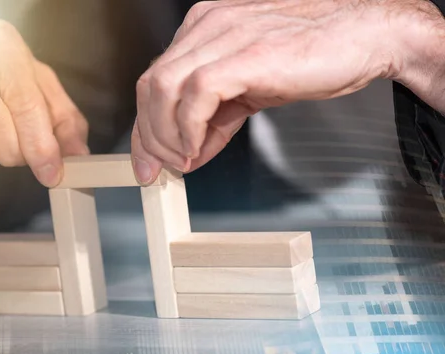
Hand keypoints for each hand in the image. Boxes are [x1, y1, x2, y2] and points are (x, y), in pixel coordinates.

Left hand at [131, 0, 413, 183]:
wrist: (366, 36)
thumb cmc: (315, 54)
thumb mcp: (251, 87)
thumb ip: (216, 114)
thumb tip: (190, 148)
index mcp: (205, 28)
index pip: (155, 79)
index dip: (146, 125)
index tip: (149, 158)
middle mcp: (207, 26)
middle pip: (149, 85)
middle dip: (148, 136)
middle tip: (158, 169)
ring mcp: (223, 37)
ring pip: (161, 90)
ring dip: (165, 136)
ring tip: (183, 161)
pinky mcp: (244, 56)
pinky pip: (194, 97)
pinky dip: (188, 130)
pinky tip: (198, 149)